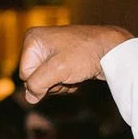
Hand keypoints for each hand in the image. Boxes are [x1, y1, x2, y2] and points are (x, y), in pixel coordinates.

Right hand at [18, 25, 133, 102]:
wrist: (112, 50)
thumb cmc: (86, 53)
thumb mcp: (58, 69)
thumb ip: (38, 84)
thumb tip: (29, 98)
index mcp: (32, 40)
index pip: (25, 74)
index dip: (41, 80)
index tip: (60, 72)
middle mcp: (38, 44)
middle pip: (34, 78)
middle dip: (51, 83)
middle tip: (68, 74)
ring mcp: (49, 52)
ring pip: (44, 82)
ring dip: (59, 84)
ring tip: (74, 74)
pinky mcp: (60, 60)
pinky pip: (54, 80)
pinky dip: (65, 82)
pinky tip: (77, 75)